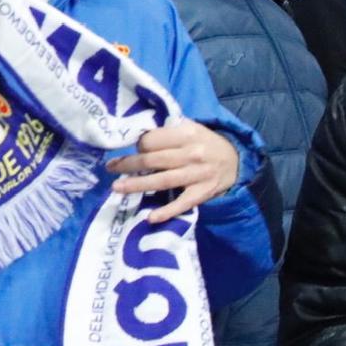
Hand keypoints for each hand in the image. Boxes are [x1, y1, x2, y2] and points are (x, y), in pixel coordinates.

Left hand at [106, 120, 239, 223]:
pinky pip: (183, 203)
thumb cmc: (204, 142)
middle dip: (129, 164)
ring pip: (162, 181)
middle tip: (110, 168)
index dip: (139, 145)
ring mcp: (198, 175)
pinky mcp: (203, 192)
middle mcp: (192, 154)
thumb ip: (167, 131)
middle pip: (153, 160)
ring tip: (117, 187)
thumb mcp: (190, 128)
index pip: (153, 140)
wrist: (236, 160)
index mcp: (187, 134)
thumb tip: (137, 133)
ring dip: (137, 185)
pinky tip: (151, 218)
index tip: (133, 149)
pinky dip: (167, 212)